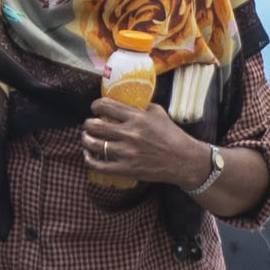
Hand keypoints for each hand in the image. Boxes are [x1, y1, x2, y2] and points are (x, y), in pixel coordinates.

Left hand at [81, 97, 212, 188]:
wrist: (183, 160)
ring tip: (87, 137)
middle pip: (95, 125)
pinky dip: (88, 159)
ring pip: (93, 144)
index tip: (95, 108)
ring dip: (85, 139)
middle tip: (89, 124)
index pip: (106, 106)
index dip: (95, 105)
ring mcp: (127, 153)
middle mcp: (130, 134)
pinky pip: (98, 165)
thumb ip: (140, 106)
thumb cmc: (171, 135)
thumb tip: (123, 100)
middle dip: (87, 123)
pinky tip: (88, 154)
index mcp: (137, 117)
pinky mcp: (126, 169)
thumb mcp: (158, 113)